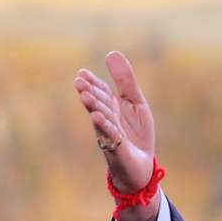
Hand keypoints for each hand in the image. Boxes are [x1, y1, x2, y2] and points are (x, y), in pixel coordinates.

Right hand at [73, 51, 159, 220]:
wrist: (141, 167)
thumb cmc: (136, 135)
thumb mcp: (135, 102)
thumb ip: (125, 80)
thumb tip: (111, 53)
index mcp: (110, 108)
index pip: (100, 92)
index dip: (92, 82)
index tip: (82, 73)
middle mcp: (107, 120)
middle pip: (98, 104)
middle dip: (89, 93)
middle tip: (79, 81)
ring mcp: (110, 135)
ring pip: (101, 119)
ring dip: (93, 107)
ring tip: (86, 95)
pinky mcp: (117, 149)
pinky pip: (110, 136)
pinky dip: (104, 126)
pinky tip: (98, 117)